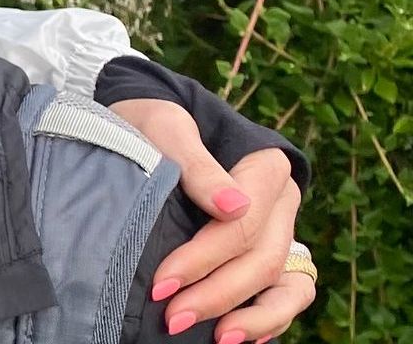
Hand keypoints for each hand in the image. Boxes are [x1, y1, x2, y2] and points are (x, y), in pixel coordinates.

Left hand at [109, 98, 311, 340]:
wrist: (156, 120)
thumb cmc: (158, 123)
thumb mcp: (168, 130)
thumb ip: (198, 167)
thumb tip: (233, 207)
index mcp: (266, 169)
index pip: (241, 227)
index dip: (202, 259)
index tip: (162, 282)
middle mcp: (283, 204)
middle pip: (261, 261)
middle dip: (217, 295)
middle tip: (171, 317)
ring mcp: (282, 230)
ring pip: (287, 284)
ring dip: (253, 317)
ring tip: (218, 338)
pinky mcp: (272, 249)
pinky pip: (288, 292)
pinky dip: (269, 317)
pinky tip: (239, 335)